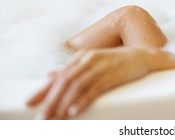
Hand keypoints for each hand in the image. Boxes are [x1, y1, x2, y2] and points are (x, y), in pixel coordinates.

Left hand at [26, 46, 154, 118]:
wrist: (144, 56)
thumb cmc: (118, 61)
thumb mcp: (93, 62)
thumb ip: (72, 68)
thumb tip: (49, 73)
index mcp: (83, 57)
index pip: (59, 75)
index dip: (43, 89)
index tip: (30, 103)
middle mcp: (90, 60)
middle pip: (65, 81)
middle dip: (51, 100)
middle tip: (41, 117)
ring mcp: (102, 67)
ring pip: (77, 86)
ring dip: (63, 104)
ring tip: (54, 119)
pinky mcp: (114, 74)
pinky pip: (95, 88)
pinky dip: (83, 100)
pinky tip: (75, 110)